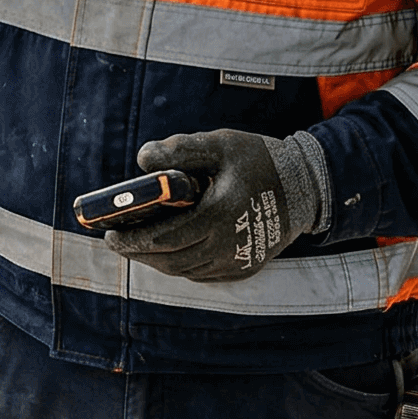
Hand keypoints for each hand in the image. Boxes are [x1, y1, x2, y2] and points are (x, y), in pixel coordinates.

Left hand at [105, 129, 302, 281]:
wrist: (307, 187)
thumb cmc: (260, 161)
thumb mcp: (221, 145)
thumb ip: (181, 149)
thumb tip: (142, 159)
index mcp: (219, 215)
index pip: (165, 238)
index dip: (133, 240)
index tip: (110, 233)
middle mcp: (228, 245)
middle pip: (170, 261)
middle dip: (138, 253)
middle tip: (117, 241)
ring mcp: (237, 262)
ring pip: (184, 271)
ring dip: (157, 261)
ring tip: (137, 245)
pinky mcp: (243, 269)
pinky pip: (202, 273)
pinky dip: (180, 265)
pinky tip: (167, 251)